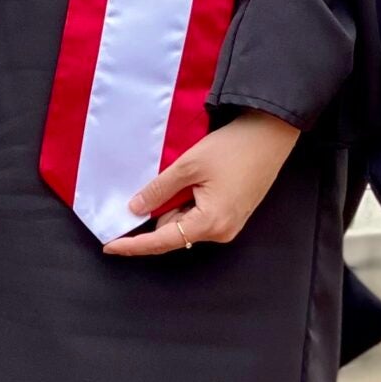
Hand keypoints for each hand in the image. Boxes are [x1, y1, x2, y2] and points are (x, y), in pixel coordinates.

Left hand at [103, 112, 301, 258]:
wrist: (270, 135)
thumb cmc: (232, 148)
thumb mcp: (188, 166)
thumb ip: (159, 190)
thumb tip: (135, 209)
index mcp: (210, 223)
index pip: (162, 241)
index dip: (134, 245)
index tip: (110, 246)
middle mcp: (221, 232)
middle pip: (175, 232)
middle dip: (159, 213)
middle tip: (160, 183)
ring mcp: (230, 225)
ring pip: (187, 223)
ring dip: (175, 206)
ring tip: (186, 175)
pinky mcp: (234, 215)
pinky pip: (201, 217)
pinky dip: (188, 203)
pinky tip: (193, 181)